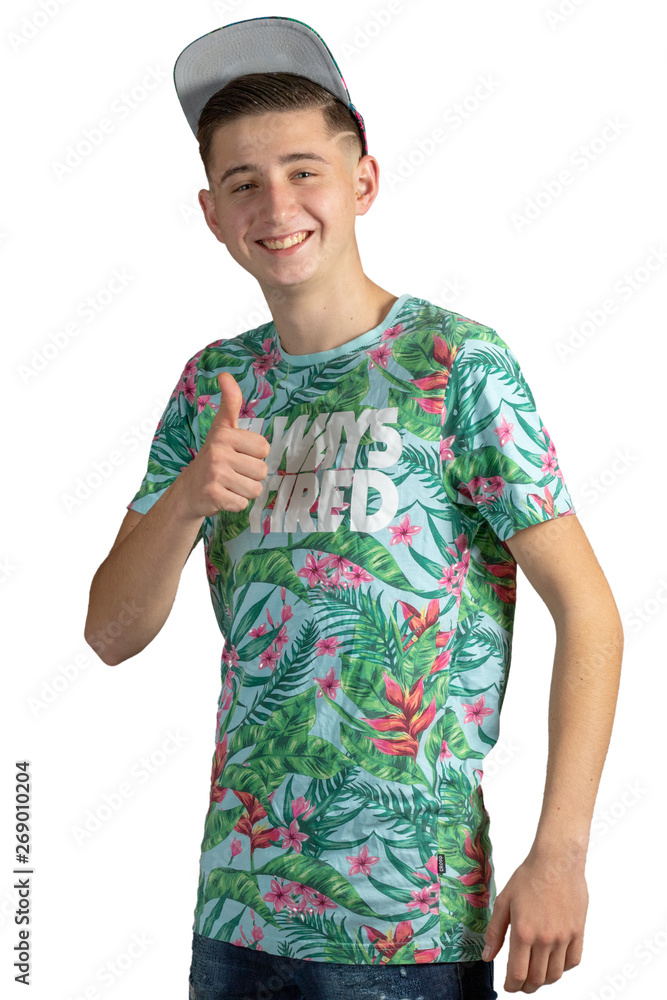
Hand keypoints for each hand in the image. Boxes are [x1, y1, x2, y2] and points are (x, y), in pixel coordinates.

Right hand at [179, 371, 270, 517]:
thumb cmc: (213, 457)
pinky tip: (223, 496)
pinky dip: (236, 503)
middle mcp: (218, 451)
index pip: (264, 448)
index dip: (255, 455)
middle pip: (262, 470)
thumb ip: (230, 402)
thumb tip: (225, 374)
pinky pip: (243, 503)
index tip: (238, 455)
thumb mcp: (222, 427)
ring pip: (255, 489)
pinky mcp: (213, 495)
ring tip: (229, 484)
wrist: (189, 490)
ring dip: (245, 490)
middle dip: (251, 475)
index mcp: (224, 434)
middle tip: (232, 472)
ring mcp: (215, 474)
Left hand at [481, 847, 587, 991]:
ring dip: (544, 980)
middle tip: (520, 983)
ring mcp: (563, 937)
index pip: (518, 974)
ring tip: (536, 974)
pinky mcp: (578, 932)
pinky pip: (573, 962)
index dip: (511, 986)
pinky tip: (554, 961)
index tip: (508, 986)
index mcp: (523, 932)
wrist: (556, 862)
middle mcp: (545, 939)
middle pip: (537, 979)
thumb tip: (488, 957)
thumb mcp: (504, 901)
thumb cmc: (529, 877)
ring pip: (555, 974)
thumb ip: (495, 932)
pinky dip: (563, 968)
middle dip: (526, 986)